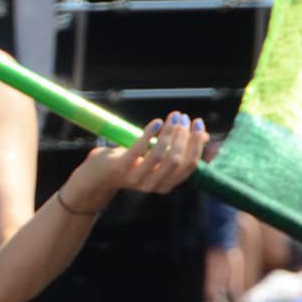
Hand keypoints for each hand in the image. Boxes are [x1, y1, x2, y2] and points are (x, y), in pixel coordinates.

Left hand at [64, 112, 205, 210]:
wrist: (96, 177)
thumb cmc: (130, 163)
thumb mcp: (155, 158)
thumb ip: (176, 150)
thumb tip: (205, 135)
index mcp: (166, 184)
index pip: (190, 165)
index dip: (197, 144)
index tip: (199, 124)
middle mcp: (154, 185)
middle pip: (177, 159)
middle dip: (184, 135)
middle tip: (183, 117)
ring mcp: (137, 178)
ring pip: (161, 154)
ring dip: (169, 132)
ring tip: (172, 116)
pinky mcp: (121, 168)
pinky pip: (139, 149)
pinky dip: (149, 133)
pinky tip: (156, 122)